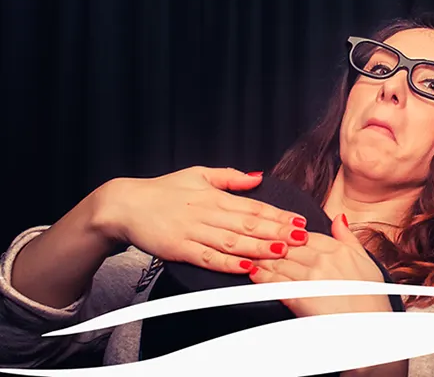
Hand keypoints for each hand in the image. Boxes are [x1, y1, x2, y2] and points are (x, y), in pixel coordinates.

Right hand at [95, 166, 309, 273]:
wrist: (124, 206)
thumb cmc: (162, 191)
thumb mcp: (198, 175)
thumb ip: (230, 178)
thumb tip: (258, 177)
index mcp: (214, 197)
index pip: (254, 207)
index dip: (278, 215)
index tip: (298, 221)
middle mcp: (207, 213)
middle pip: (248, 225)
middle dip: (277, 232)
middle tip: (301, 238)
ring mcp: (193, 232)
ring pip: (232, 242)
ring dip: (259, 248)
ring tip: (282, 251)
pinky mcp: (179, 249)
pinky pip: (207, 258)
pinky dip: (228, 264)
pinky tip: (246, 267)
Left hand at [249, 213, 392, 317]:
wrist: (369, 330)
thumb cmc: (370, 300)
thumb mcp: (365, 262)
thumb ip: (349, 238)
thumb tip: (339, 218)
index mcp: (339, 250)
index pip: (307, 236)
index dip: (291, 236)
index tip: (281, 238)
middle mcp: (323, 260)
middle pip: (290, 247)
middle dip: (272, 245)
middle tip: (256, 244)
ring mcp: (311, 278)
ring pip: (280, 263)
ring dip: (263, 260)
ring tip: (252, 258)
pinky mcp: (300, 297)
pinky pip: (276, 283)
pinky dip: (263, 278)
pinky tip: (255, 275)